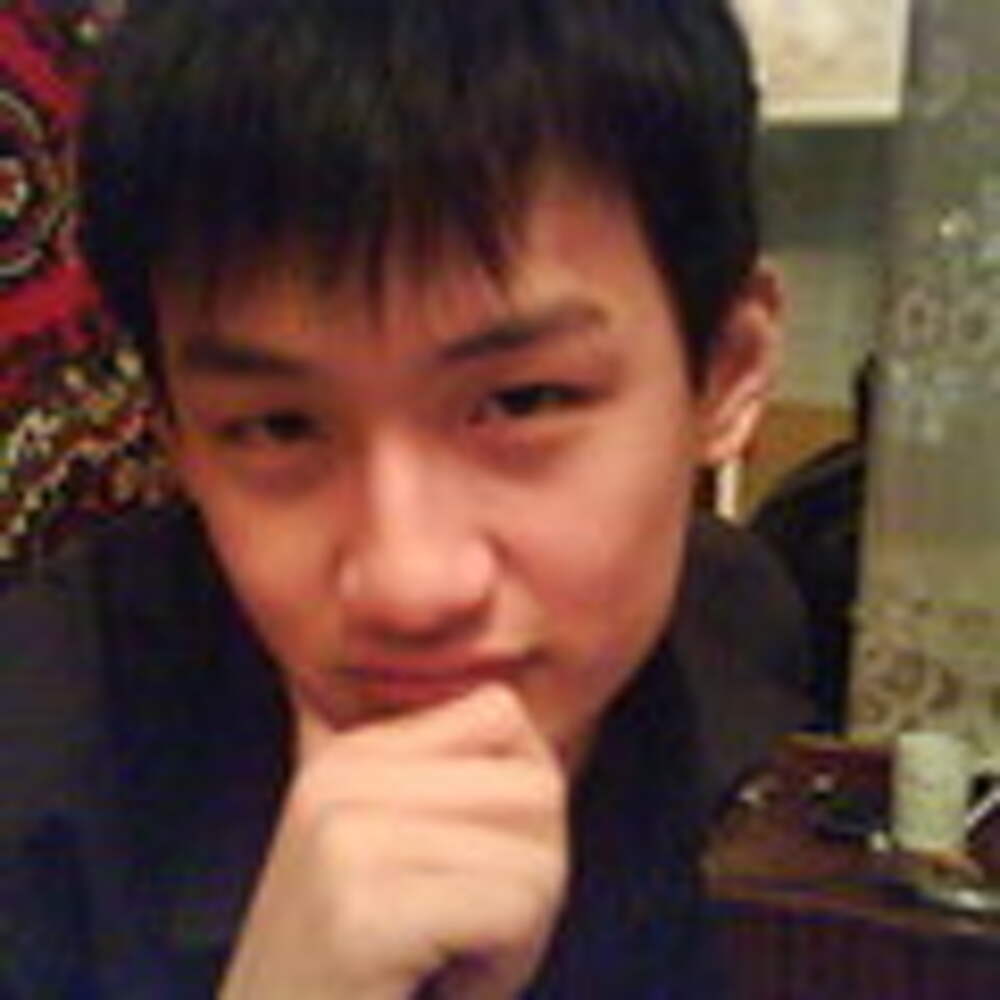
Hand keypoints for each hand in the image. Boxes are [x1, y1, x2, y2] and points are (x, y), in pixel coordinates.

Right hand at [219, 683, 568, 999]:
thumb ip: (445, 787)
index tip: (481, 868)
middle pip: (536, 784)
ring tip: (446, 961)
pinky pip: (515, 911)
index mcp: (350, 754)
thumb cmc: (361, 980)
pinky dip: (503, 968)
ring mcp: (344, 840)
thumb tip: (522, 726)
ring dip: (519, 932)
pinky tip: (440, 987)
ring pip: (538, 857)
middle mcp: (340, 778)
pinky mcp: (364, 914)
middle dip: (536, 872)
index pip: (501, 711)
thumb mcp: (391, 856)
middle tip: (471, 932)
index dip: (525, 798)